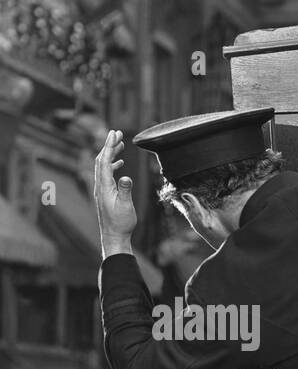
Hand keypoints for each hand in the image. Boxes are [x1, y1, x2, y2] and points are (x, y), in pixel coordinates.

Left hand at [93, 129, 135, 256]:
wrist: (113, 236)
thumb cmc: (121, 223)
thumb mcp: (125, 207)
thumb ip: (125, 191)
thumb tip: (126, 177)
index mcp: (104, 185)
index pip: (105, 160)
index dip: (109, 146)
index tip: (114, 133)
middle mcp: (100, 185)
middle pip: (102, 159)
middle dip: (108, 145)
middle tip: (116, 133)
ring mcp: (102, 188)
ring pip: (103, 166)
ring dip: (111, 153)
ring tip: (120, 145)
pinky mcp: (105, 193)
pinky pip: (107, 174)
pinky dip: (112, 165)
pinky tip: (120, 164)